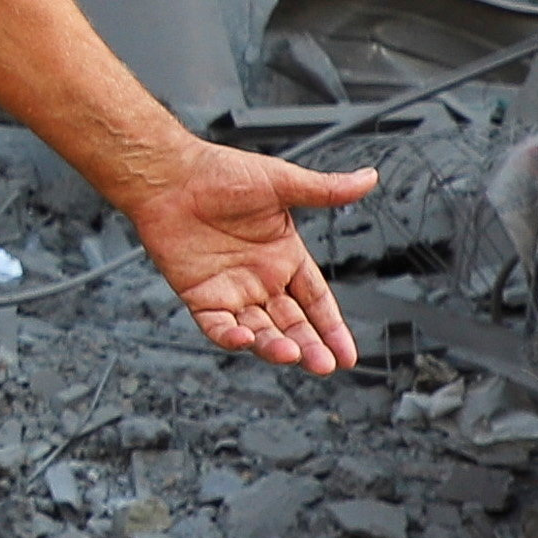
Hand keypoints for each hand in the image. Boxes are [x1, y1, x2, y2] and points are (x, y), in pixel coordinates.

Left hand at [115, 141, 383, 370]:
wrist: (170, 175)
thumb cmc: (220, 172)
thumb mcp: (282, 182)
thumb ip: (326, 190)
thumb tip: (368, 178)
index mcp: (284, 255)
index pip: (316, 300)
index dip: (332, 327)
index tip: (347, 354)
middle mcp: (260, 277)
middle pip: (291, 323)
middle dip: (309, 345)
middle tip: (324, 364)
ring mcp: (231, 289)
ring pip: (258, 330)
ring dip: (275, 345)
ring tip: (291, 355)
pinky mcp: (200, 296)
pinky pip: (217, 325)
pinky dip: (229, 336)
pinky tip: (243, 338)